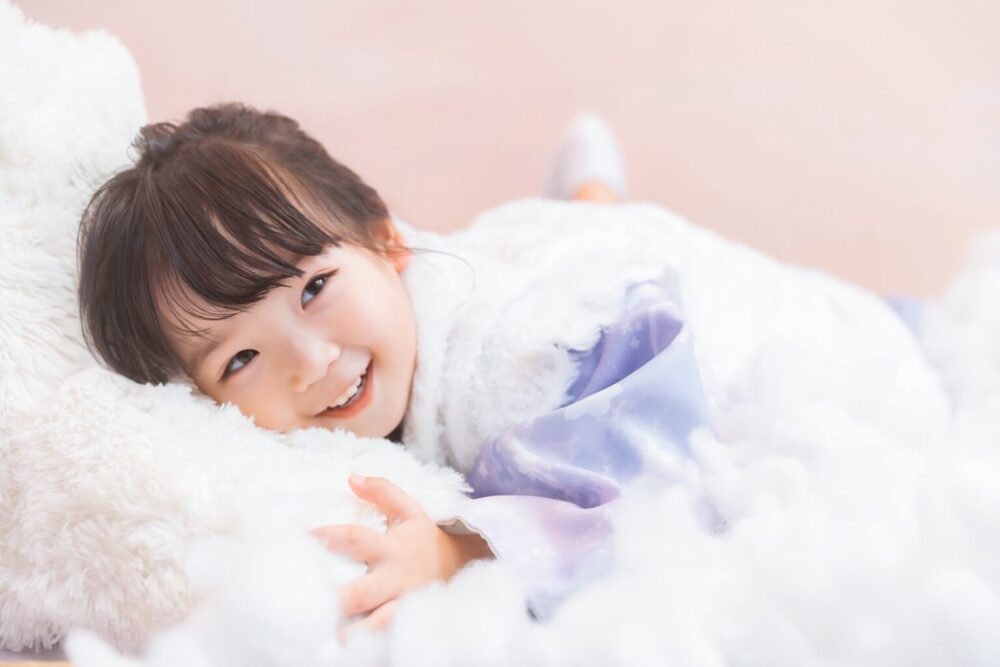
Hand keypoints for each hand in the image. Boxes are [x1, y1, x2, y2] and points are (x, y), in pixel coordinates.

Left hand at [312, 475, 491, 634]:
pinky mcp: (407, 625)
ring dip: (348, 634)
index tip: (300, 538)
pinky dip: (368, 645)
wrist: (464, 567)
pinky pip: (386, 639)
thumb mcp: (409, 510)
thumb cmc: (425, 539)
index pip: (355, 539)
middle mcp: (395, 580)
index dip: (327, 537)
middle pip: (359, 593)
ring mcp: (402, 606)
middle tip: (301, 605)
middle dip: (333, 600)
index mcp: (392, 549)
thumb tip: (351, 477)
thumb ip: (383, 491)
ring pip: (373, 626)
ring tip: (322, 640)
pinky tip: (344, 651)